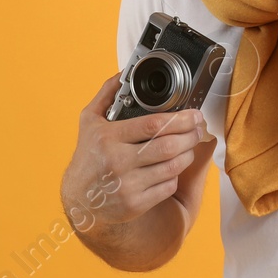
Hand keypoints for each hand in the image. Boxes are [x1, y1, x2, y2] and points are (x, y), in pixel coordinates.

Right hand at [60, 73, 213, 231]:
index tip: (194, 114)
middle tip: (198, 128)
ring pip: (172, 166)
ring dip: (188, 153)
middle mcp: (118, 162)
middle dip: (191, 135)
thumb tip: (122, 73)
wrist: (79, 201)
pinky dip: (176, 174)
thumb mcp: (89, 123)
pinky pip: (168, 186)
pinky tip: (175, 166)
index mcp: (108, 138)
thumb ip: (106, 95)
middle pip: (168, 146)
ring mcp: (127, 185)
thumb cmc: (88, 158)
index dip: (181, 118)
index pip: (152, 125)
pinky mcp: (135, 204)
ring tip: (190, 145)